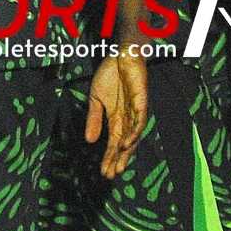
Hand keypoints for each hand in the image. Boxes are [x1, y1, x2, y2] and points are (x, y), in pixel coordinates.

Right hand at [85, 51, 148, 179]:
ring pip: (133, 136)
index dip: (108, 157)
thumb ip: (94, 120)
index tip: (102, 172)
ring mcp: (136, 111)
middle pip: (124, 144)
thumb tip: (88, 141)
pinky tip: (126, 144)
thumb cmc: (110, 76)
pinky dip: (134, 133)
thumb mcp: (96, 100)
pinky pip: (140, 120)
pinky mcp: (141, 101)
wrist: (120, 55)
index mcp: (117, 119)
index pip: (113, 143)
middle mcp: (128, 118)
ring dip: (126, 152)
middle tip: (111, 175)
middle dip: (118, 160)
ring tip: (119, 166)